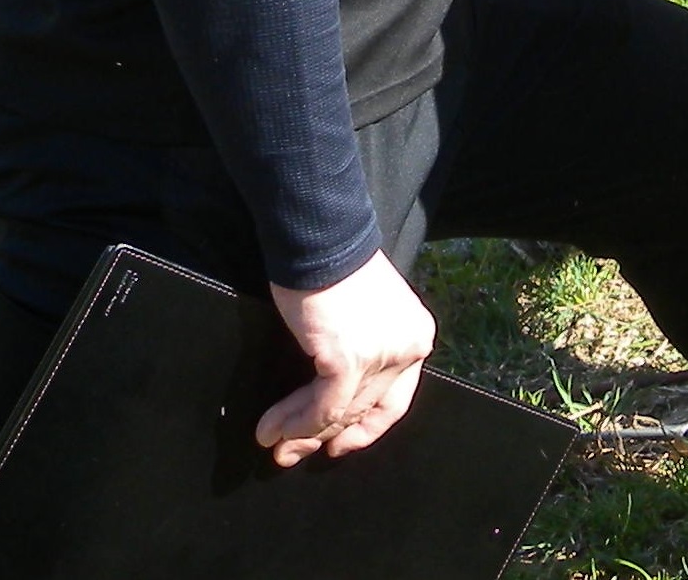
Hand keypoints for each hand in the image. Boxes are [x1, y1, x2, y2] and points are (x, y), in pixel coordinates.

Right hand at [261, 251, 432, 465]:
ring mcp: (381, 357)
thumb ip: (364, 348)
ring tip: (271, 442)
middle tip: (292, 453)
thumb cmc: (333, 263)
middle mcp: (407, 349)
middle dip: (324, 437)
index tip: (340, 446)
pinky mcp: (348, 360)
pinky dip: (293, 422)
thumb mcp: (365, 311)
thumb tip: (333, 395)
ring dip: (300, 433)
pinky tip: (271, 429)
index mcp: (416, 335)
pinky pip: (320, 407)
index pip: (396, 399)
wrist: (320, 234)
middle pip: (363, 408)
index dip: (366, 429)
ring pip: (338, 412)